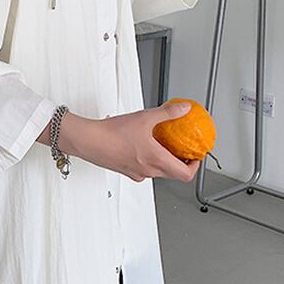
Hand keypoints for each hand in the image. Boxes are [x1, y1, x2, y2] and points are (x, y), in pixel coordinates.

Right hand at [57, 101, 200, 182]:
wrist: (88, 141)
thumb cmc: (112, 133)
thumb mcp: (145, 117)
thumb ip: (168, 113)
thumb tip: (184, 108)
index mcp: (156, 161)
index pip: (185, 174)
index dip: (195, 167)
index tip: (195, 156)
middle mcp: (148, 171)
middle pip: (173, 174)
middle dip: (181, 163)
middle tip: (182, 149)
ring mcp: (136, 173)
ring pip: (158, 172)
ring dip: (164, 161)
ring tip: (162, 144)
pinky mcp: (126, 171)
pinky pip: (144, 169)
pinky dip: (149, 160)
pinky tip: (142, 145)